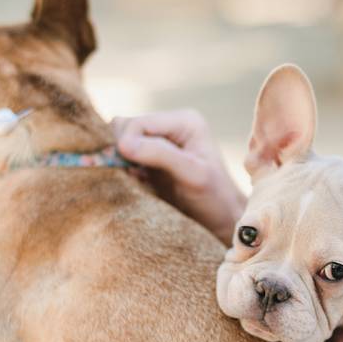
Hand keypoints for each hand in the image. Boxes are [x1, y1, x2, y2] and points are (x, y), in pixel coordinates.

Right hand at [112, 110, 245, 243]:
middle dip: (123, 150)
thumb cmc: (214, 198)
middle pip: (125, 127)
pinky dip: (124, 169)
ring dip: (122, 161)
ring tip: (140, 180)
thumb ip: (159, 154)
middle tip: (135, 175)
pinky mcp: (151, 159)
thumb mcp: (191, 174)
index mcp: (184, 121)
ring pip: (121, 141)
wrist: (221, 221)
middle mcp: (170, 126)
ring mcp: (160, 142)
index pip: (138, 122)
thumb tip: (123, 144)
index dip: (126, 143)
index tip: (131, 170)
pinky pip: (124, 157)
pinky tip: (140, 183)